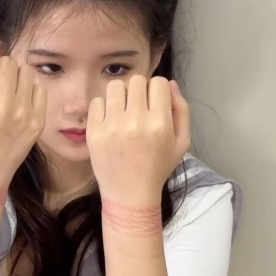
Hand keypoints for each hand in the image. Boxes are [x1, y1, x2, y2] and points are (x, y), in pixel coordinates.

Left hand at [86, 75, 189, 206]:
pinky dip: (105, 107)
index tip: (155, 104)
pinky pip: (97, 101)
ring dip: (121, 95)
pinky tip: (111, 121)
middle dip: (140, 91)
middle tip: (139, 108)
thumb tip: (171, 84)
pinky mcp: (94, 131)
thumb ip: (181, 110)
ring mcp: (112, 126)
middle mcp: (135, 121)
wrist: (130, 195)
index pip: (159, 83)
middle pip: (137, 81)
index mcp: (160, 124)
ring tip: (123, 112)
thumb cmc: (158, 168)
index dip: (158, 91)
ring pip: (115, 86)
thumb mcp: (182, 142)